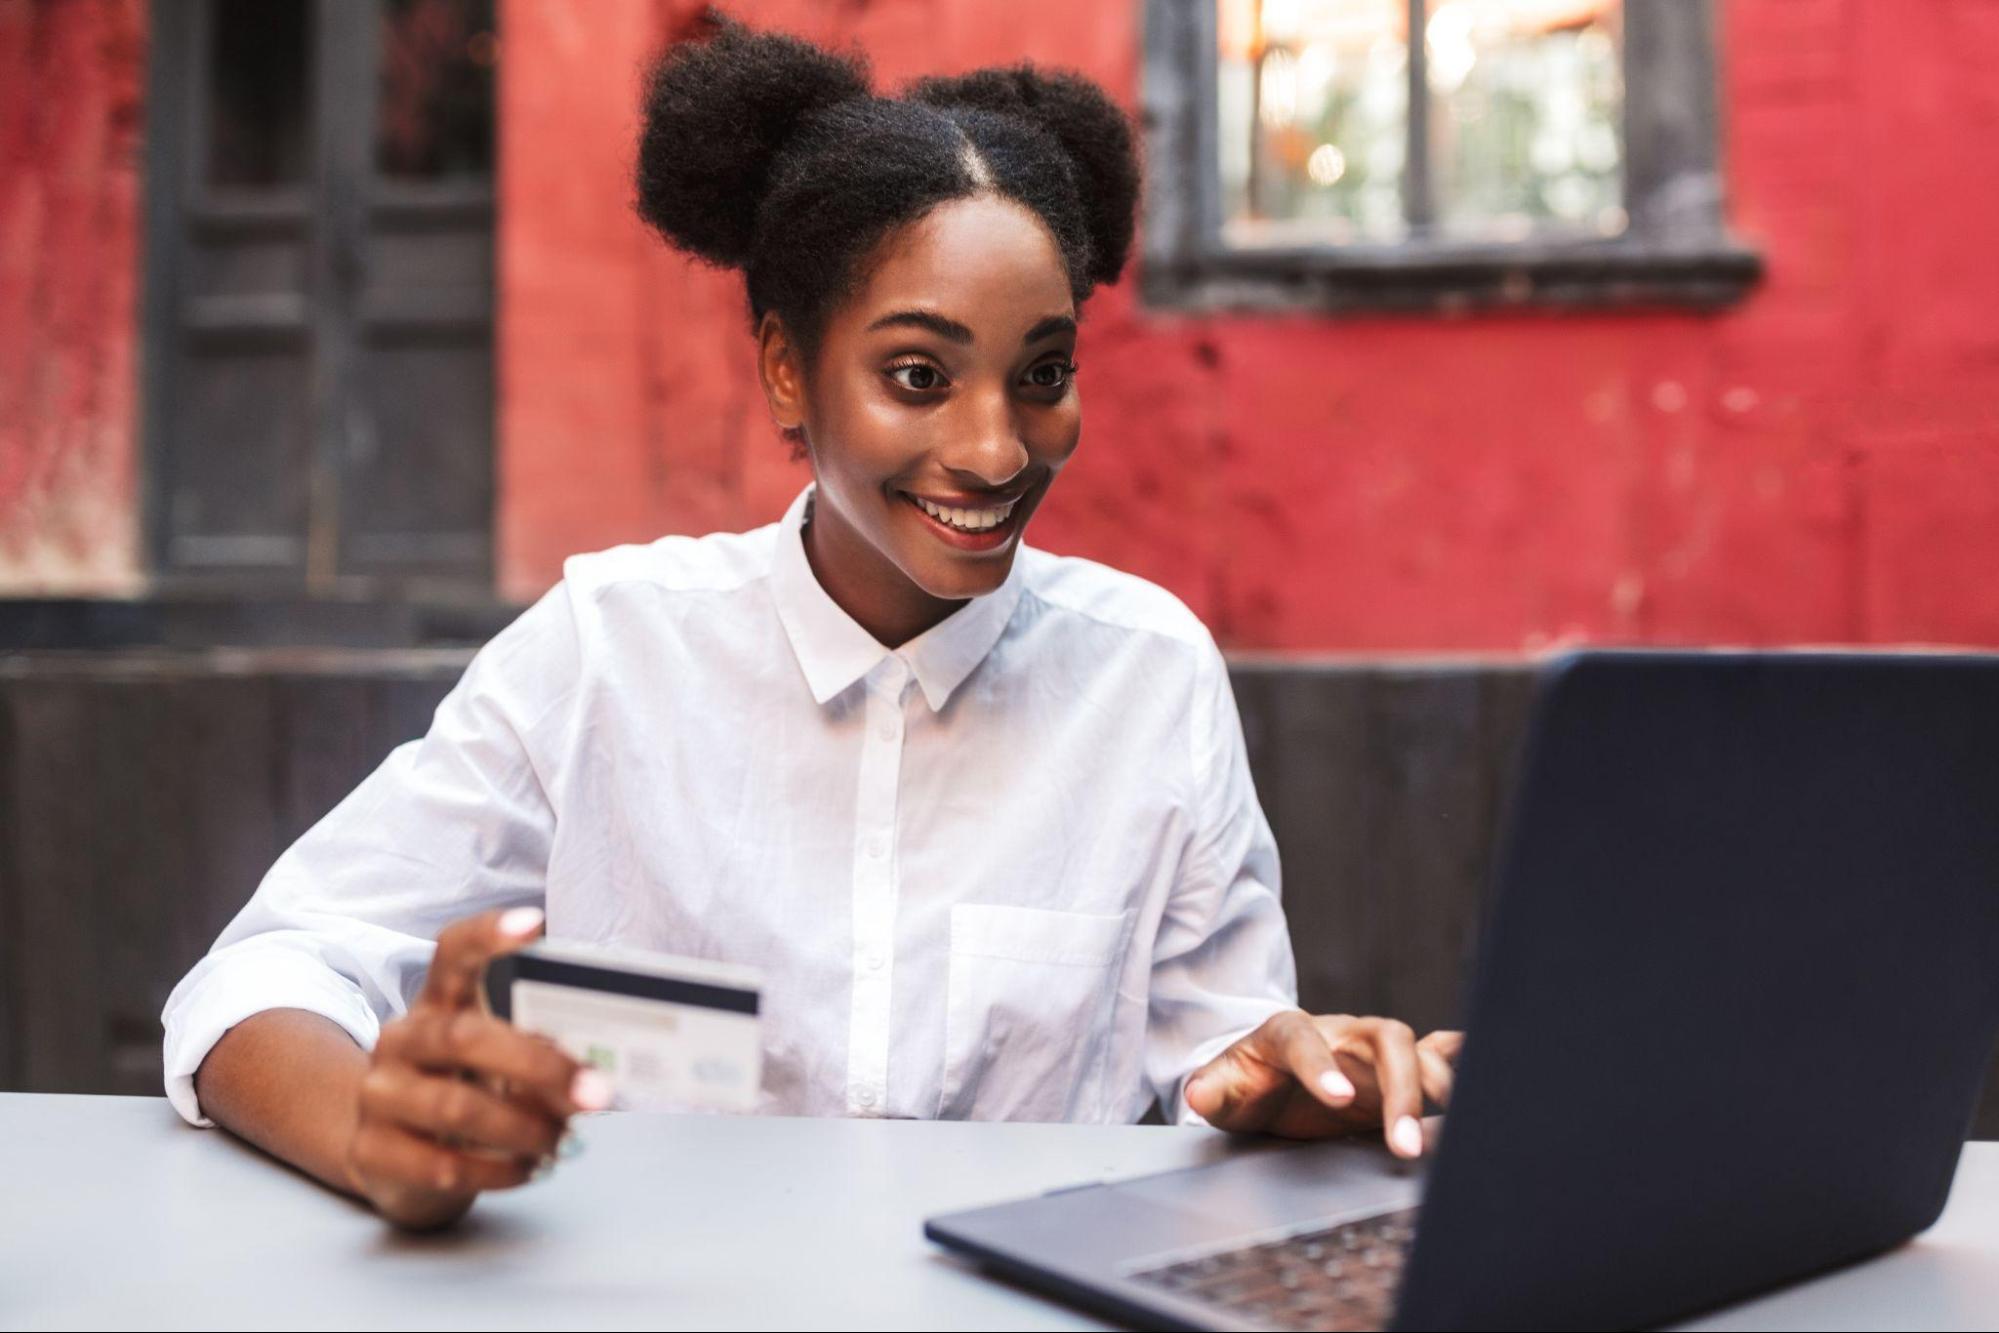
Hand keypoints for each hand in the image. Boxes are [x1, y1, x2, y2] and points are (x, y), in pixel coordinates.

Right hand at [344, 906, 611, 1228]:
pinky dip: (500, 1170)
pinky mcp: (373, 1152)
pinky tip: (530, 1168)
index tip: (535, 924)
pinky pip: (445, 1165)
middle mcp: (400, 1039)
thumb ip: (536, 1050)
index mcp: (437, 1001)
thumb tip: (597, 1072)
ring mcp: (380, 1095)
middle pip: (464, 1036)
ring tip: (564, 1139)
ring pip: (456, 1108)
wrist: (393, 1153)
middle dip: (538, 1064)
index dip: (490, 934)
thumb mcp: (495, 1058)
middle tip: (595, 1090)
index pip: (454, 952)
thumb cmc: (466, 1089)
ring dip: (525, 1127)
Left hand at [1182, 1010, 1463, 1157]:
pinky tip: (1487, 1069)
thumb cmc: (1249, 1086)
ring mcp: (1371, 1047)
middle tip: (1404, 1145)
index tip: (1340, 1100)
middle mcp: (1340, 1033)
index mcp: (1288, 1031)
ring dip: (1435, 1090)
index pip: (1304, 1039)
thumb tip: (1199, 1093)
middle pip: (1384, 1039)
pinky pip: (1438, 1052)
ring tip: (1444, 1136)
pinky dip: (1462, 1058)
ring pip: (1415, 1051)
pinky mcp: (1395, 1067)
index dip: (1322, 1066)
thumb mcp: (1223, 1091)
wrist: (1271, 1082)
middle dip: (1401, 1089)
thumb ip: (1213, 1090)